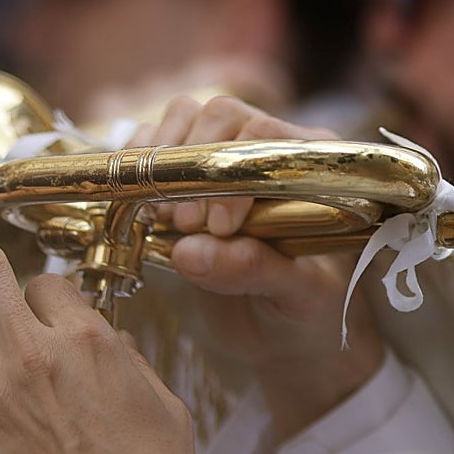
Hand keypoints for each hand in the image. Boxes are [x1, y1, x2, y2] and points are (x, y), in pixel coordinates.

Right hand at [131, 97, 384, 444]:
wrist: (280, 337)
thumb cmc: (304, 313)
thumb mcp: (296, 299)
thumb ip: (255, 271)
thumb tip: (190, 252)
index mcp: (314, 170)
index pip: (270, 140)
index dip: (234, 175)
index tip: (220, 226)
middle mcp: (270, 151)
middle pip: (224, 117)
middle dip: (196, 167)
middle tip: (187, 226)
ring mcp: (223, 159)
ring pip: (186, 117)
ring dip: (164, 160)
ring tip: (165, 218)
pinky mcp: (185, 176)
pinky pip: (155, 145)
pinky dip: (139, 165)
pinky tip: (142, 202)